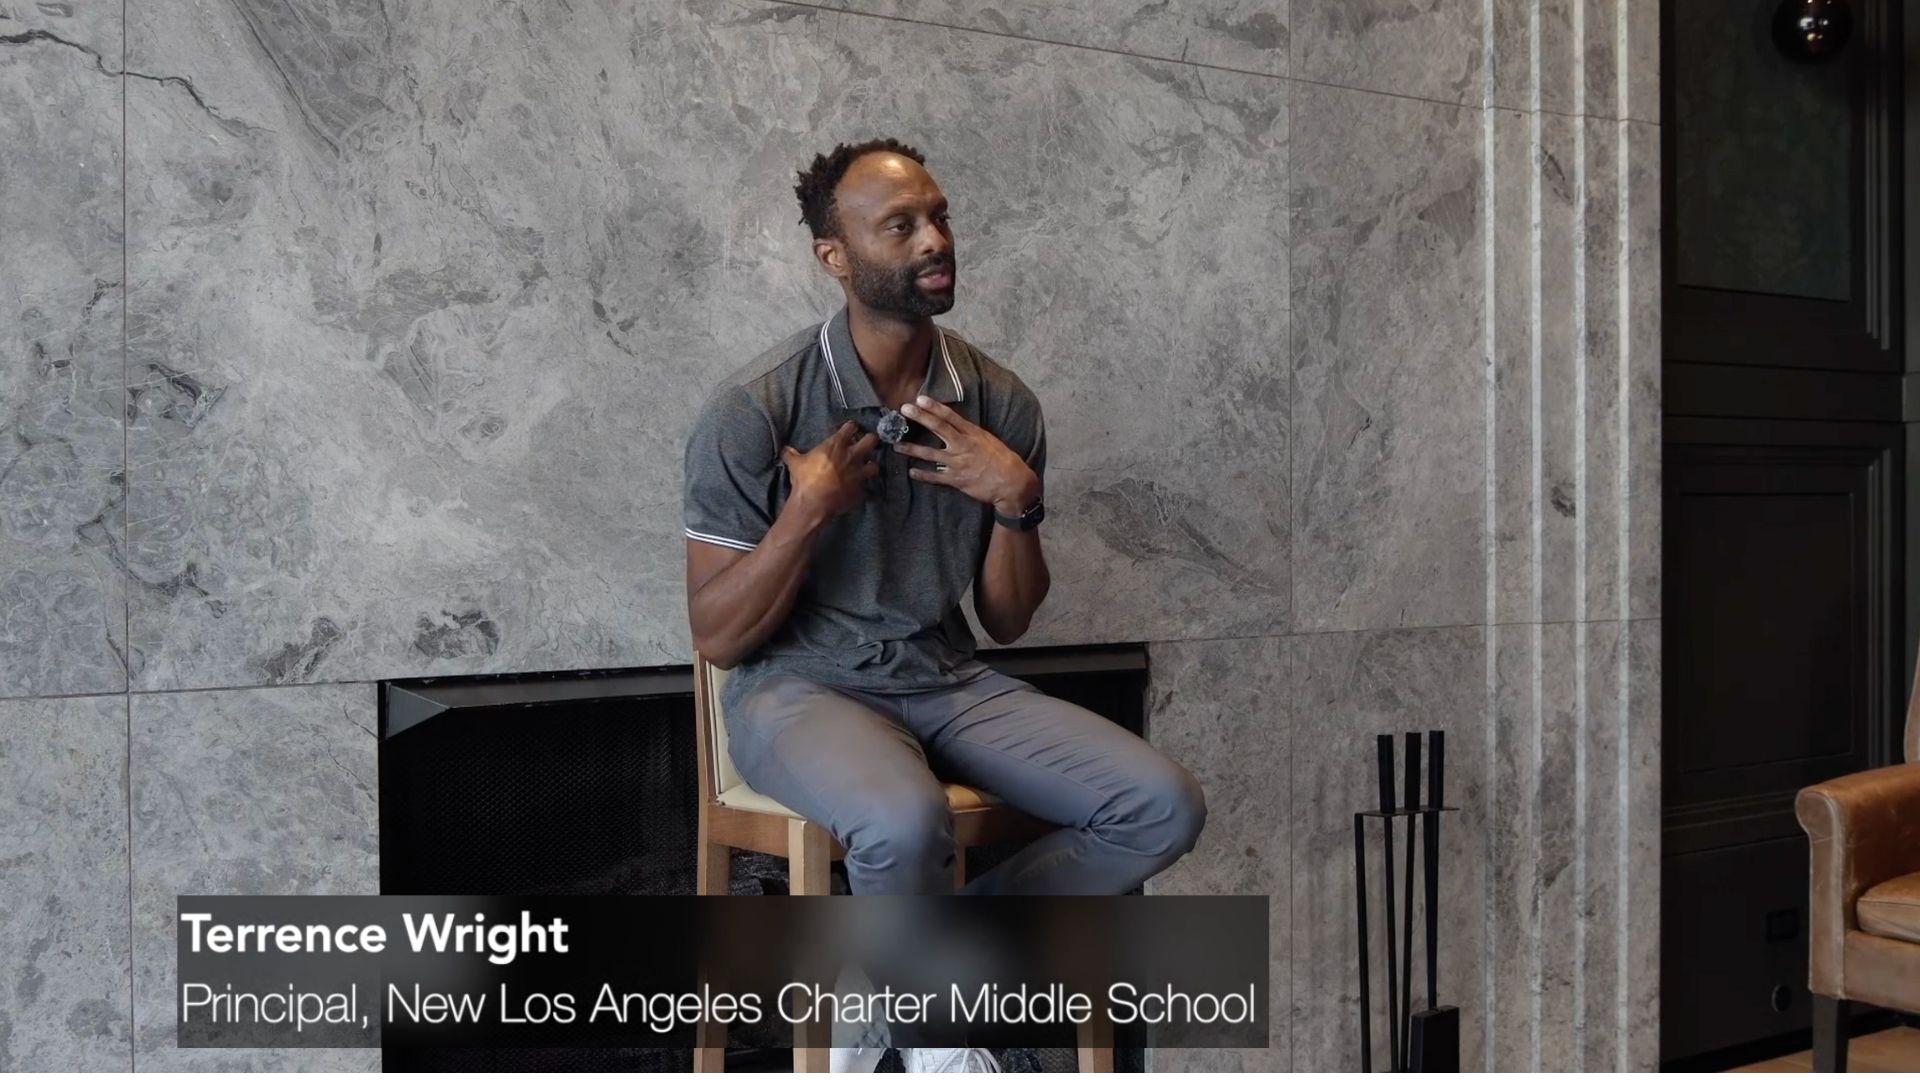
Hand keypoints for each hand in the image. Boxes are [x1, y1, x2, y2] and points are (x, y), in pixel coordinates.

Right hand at [782, 421, 879, 520]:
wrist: (813, 503)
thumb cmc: (805, 479)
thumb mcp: (795, 463)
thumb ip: (792, 454)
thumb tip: (785, 450)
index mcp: (837, 445)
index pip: (851, 427)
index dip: (851, 427)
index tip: (850, 430)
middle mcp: (852, 456)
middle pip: (871, 440)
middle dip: (870, 440)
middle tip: (866, 444)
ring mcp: (859, 474)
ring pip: (875, 466)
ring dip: (871, 467)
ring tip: (866, 469)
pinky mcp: (860, 490)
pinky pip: (866, 489)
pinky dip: (862, 489)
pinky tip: (857, 489)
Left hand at [892, 395, 1039, 514]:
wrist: (1012, 483)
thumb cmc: (1004, 460)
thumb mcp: (989, 441)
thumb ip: (972, 434)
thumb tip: (958, 427)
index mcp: (973, 434)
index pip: (950, 416)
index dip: (934, 407)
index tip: (920, 398)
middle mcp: (963, 446)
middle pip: (938, 428)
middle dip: (920, 417)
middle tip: (904, 409)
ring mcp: (958, 463)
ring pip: (930, 454)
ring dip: (912, 449)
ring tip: (897, 445)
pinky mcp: (956, 480)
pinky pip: (935, 477)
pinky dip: (922, 475)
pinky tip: (912, 471)